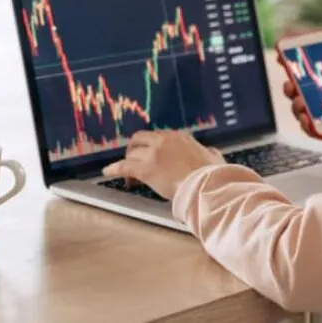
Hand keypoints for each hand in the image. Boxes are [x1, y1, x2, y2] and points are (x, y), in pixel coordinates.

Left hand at [102, 130, 224, 199]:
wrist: (205, 185)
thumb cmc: (212, 174)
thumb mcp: (214, 157)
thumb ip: (209, 153)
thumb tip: (211, 153)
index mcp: (180, 137)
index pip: (159, 137)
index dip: (153, 148)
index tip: (154, 157)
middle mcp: (164, 140)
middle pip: (140, 139)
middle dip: (134, 149)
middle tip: (134, 161)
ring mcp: (153, 153)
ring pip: (132, 153)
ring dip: (128, 163)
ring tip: (127, 175)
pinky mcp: (145, 168)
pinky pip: (124, 166)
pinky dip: (114, 169)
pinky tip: (107, 172)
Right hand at [277, 44, 321, 148]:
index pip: (306, 75)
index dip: (292, 66)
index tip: (281, 56)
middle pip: (297, 93)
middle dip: (288, 87)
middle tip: (289, 83)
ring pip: (300, 111)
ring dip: (295, 106)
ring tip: (301, 102)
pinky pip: (311, 130)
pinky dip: (305, 124)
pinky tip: (306, 118)